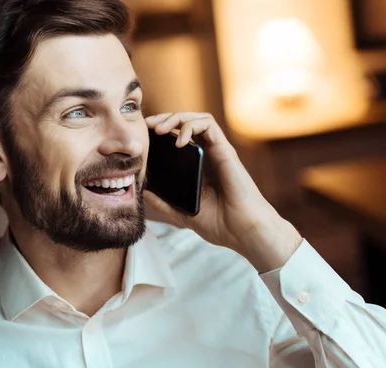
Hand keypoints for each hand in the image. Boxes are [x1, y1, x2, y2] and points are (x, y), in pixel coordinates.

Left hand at [144, 112, 301, 271]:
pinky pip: (209, 125)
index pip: (179, 138)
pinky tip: (179, 140)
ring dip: (177, 118)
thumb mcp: (183, 214)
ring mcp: (217, 152)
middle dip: (165, 118)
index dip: (162, 131)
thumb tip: (144, 193)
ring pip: (198, 118)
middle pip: (187, 123)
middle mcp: (208, 156)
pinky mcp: (225, 150)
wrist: (241, 231)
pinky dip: (191, 126)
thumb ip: (164, 203)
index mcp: (198, 167)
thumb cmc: (220, 225)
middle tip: (148, 125)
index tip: (145, 135)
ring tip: (160, 130)